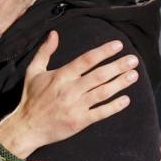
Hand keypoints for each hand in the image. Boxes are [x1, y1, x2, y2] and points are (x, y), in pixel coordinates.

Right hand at [0, 31, 138, 157]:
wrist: (27, 127)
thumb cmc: (31, 98)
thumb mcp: (33, 71)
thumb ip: (45, 52)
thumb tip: (54, 33)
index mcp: (61, 76)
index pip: (86, 60)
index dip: (103, 52)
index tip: (118, 45)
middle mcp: (70, 90)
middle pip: (99, 75)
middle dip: (118, 66)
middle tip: (133, 60)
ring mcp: (76, 106)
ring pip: (102, 92)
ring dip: (120, 83)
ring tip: (134, 75)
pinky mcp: (80, 121)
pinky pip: (100, 113)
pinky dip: (114, 107)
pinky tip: (126, 100)